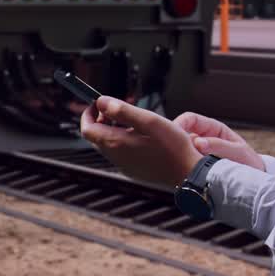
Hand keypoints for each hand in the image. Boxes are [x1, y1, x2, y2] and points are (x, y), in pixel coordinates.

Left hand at [80, 97, 201, 187]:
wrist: (187, 173)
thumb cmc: (172, 146)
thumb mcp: (149, 120)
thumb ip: (123, 110)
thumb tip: (101, 102)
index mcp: (116, 144)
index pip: (87, 129)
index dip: (88, 113)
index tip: (98, 102)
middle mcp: (116, 157)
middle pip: (96, 137)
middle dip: (100, 120)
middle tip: (115, 109)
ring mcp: (124, 166)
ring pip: (107, 145)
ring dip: (112, 130)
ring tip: (131, 120)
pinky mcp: (133, 170)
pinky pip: (119, 154)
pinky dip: (121, 141)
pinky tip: (140, 136)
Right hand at [174, 111, 265, 171]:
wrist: (254, 181)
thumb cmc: (248, 162)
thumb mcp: (238, 152)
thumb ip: (219, 146)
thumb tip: (198, 142)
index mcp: (213, 129)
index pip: (190, 119)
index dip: (180, 124)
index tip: (174, 133)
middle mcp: (203, 139)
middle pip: (181, 134)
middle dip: (175, 141)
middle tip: (173, 153)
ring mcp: (199, 153)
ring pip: (181, 150)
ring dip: (179, 156)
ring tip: (183, 165)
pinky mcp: (197, 167)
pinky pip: (185, 164)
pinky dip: (183, 167)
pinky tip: (185, 174)